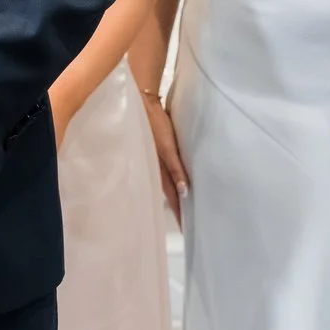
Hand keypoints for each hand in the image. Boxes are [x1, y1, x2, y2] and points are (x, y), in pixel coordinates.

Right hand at [143, 93, 189, 223]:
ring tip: (185, 208)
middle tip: (188, 223)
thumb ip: (175, 168)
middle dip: (178, 208)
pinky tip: (177, 183)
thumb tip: (184, 192)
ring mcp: (155, 160)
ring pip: (167, 183)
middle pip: (169, 193)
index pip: (172, 197)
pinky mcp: (157, 152)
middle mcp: (156, 168)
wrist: (141, 101)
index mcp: (158, 170)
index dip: (180, 212)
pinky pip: (165, 171)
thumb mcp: (167, 147)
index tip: (187, 228)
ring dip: (176, 195)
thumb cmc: (155, 124)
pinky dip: (172, 180)